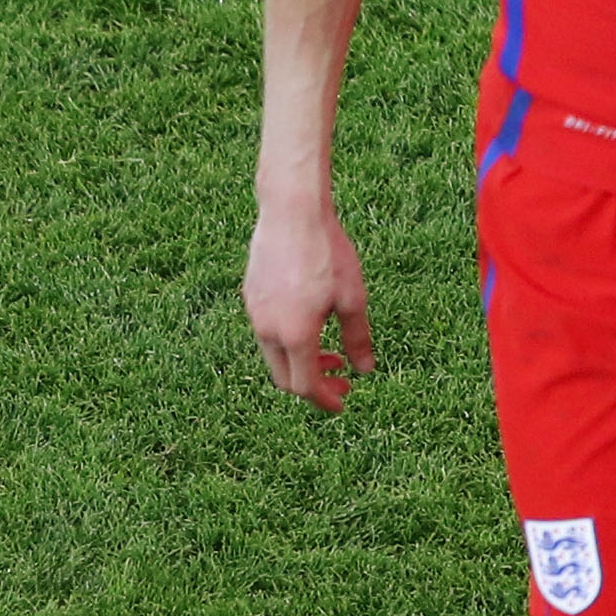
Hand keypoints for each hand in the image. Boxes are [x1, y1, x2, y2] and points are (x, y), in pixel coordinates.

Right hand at [245, 202, 374, 409]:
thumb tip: (365, 370)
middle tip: (342, 379)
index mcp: (295, 335)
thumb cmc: (327, 254)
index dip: (325, 400)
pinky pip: (267, 332)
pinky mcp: (250, 296)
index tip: (343, 402)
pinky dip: (289, 342)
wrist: (292, 213)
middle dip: (313, 385)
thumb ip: (358, 339)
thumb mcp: (353, 299)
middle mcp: (268, 330)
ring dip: (302, 362)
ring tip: (331, 351)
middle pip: (285, 378)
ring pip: (275, 355)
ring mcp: (254, 313)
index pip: (305, 386)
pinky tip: (311, 324)